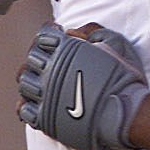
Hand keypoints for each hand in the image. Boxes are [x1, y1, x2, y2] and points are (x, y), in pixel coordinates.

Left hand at [17, 22, 149, 149]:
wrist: (124, 114)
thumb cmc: (124, 77)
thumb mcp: (115, 42)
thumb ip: (91, 31)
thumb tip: (71, 32)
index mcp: (66, 49)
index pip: (43, 35)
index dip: (49, 32)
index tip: (56, 34)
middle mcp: (50, 70)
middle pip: (31, 59)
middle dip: (40, 55)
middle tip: (52, 59)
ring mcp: (45, 95)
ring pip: (25, 82)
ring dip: (33, 78)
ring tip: (46, 81)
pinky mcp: (44, 118)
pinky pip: (24, 109)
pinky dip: (28, 103)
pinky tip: (39, 101)